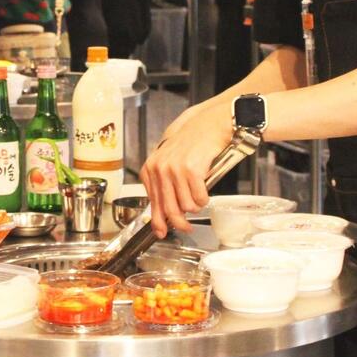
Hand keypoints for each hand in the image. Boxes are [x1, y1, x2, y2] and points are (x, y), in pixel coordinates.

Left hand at [140, 105, 231, 237]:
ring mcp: (175, 169)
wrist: (206, 124)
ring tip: (199, 198)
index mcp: (150, 168)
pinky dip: (204, 199)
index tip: (162, 231)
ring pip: (186, 206)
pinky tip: (205, 191)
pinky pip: (199, 198)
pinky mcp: (192, 170)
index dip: (158, 222)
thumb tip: (163, 214)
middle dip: (180, 224)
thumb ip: (163, 185)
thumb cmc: (190, 144)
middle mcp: (160, 169)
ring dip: (196, 207)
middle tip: (187, 228)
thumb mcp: (168, 162)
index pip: (153, 203)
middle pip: (169, 209)